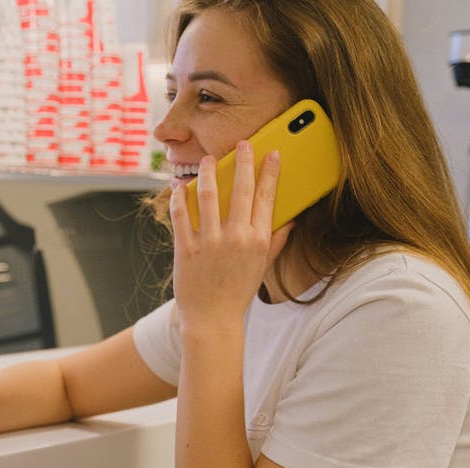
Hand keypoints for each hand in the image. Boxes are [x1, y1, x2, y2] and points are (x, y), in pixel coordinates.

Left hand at [169, 142, 293, 331]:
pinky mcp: (185, 249)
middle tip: (242, 144)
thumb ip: (275, 242)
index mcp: (258, 240)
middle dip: (243, 162)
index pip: (266, 197)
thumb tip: (289, 220)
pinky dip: (180, 197)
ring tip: (208, 159)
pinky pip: (181, 215)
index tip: (270, 153)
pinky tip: (181, 186)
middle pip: (241, 190)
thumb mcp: (261, 267)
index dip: (269, 172)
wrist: (212, 320)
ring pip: (208, 196)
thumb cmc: (237, 293)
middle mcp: (236, 238)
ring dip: (208, 173)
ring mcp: (209, 242)